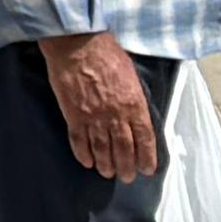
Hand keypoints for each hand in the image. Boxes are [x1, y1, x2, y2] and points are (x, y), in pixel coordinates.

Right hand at [38, 27, 158, 182]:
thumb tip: (135, 114)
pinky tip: (87, 162)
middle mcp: (116, 115)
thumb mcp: (131, 75)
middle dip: (126, 166)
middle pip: (124, 149)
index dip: (146, 157)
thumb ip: (134, 98)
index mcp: (134, 105)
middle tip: (126, 177)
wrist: (77, 45)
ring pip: (102, 149)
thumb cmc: (106, 53)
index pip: (145, 139)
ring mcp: (93, 117)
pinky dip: (83, 154)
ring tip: (107, 173)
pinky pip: (79, 140)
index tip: (147, 169)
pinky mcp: (73, 115)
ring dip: (106, 164)